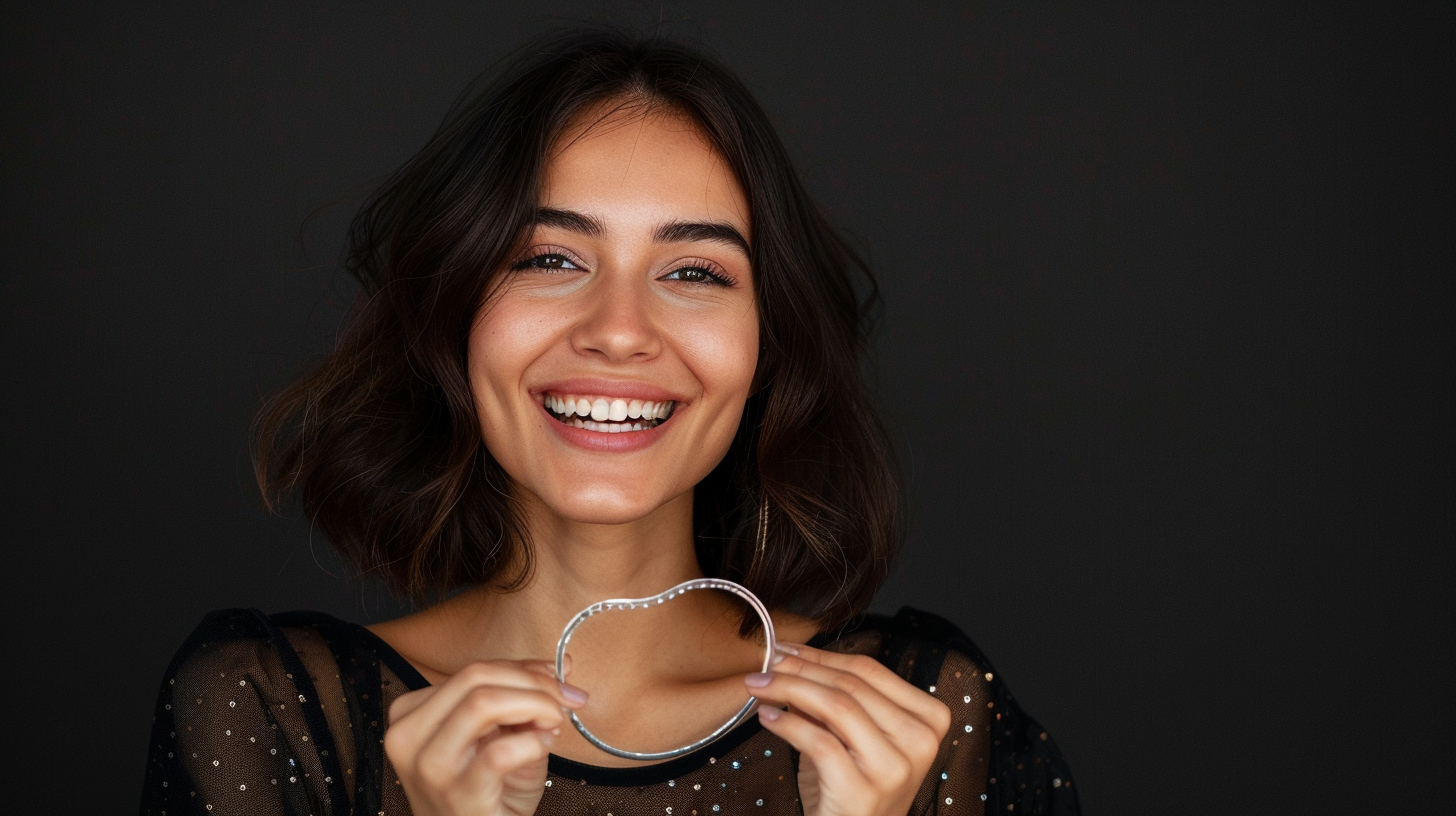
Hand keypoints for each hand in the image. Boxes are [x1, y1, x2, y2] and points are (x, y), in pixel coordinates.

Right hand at [384, 659, 587, 815]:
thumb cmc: (485, 793)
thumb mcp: (498, 735)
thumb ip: (520, 697)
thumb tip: (562, 664)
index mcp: (412, 714)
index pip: (472, 671)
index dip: (523, 668)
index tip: (559, 676)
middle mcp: (409, 735)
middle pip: (476, 678)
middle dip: (532, 681)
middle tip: (566, 698)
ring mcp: (429, 766)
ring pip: (483, 703)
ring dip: (534, 705)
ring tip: (555, 721)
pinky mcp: (456, 793)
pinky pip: (500, 751)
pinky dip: (532, 742)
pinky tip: (544, 745)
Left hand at [745, 644, 950, 815]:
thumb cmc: (851, 790)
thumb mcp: (850, 737)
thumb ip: (832, 698)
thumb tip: (791, 659)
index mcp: (928, 719)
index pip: (870, 670)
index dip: (822, 655)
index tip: (786, 649)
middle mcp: (920, 741)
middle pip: (852, 684)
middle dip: (800, 669)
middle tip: (765, 664)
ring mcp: (895, 768)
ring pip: (836, 706)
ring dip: (789, 689)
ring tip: (759, 686)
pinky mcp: (864, 791)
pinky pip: (819, 742)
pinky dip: (787, 725)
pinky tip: (767, 717)